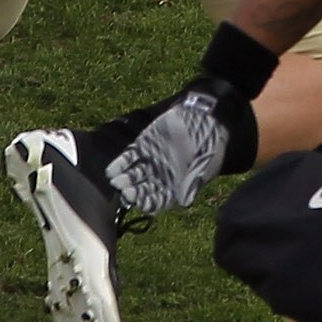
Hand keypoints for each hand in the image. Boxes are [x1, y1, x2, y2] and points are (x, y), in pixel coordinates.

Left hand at [100, 81, 239, 215]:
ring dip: (124, 180)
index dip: (149, 203)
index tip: (143, 204)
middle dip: (133, 193)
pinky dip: (119, 165)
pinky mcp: (142, 146)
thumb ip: (192, 183)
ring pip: (132, 176)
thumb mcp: (205, 166)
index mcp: (174, 185)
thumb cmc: (210, 144)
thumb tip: (184, 202)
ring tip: (118, 181)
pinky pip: (128, 158)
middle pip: (141, 190)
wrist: (207, 117)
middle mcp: (159, 176)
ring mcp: (149, 161)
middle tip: (128, 193)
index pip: (157, 200)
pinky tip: (112, 171)